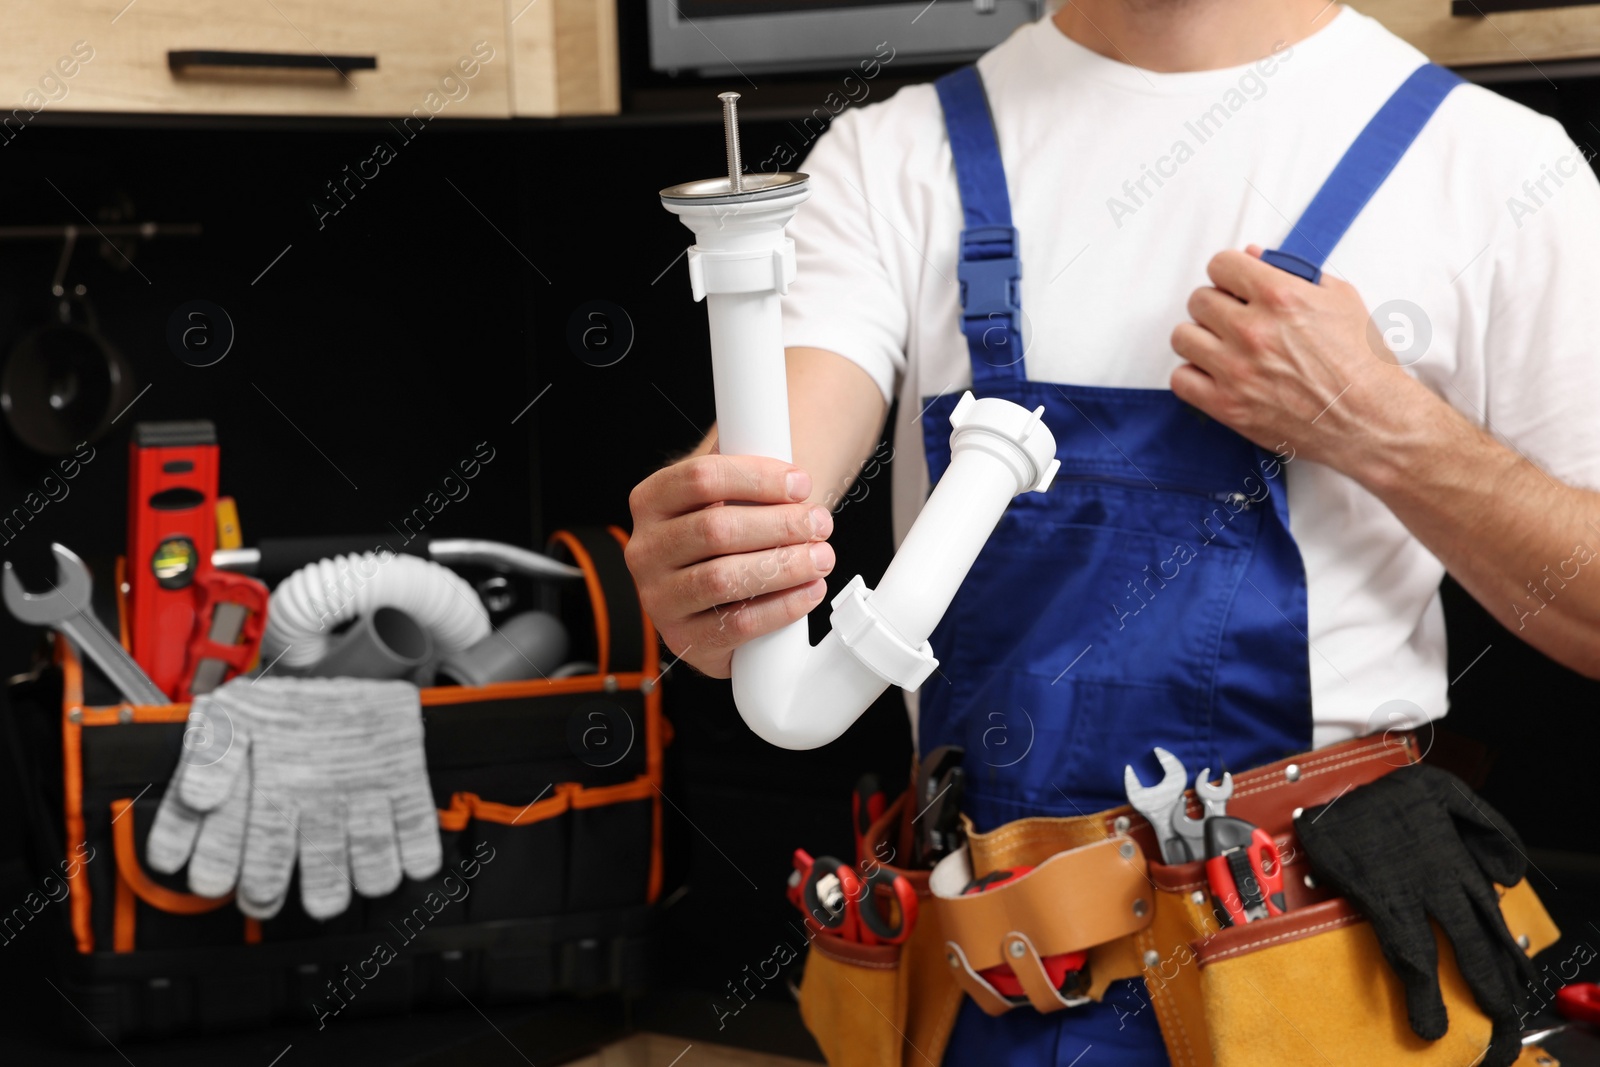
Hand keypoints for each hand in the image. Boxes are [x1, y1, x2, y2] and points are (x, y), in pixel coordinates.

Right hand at [625, 453, 835, 678]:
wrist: (714, 593)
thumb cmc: (727, 532)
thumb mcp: (727, 493)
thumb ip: (746, 468)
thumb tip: (783, 452)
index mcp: (650, 501)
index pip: (700, 478)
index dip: (757, 478)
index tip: (800, 483)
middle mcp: (644, 550)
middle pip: (715, 529)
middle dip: (779, 524)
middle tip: (820, 523)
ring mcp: (658, 599)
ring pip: (724, 579)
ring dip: (784, 565)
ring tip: (821, 557)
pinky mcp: (685, 639)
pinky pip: (737, 625)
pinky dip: (781, 607)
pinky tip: (809, 591)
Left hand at [1170, 246, 1437, 477]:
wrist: (1371, 420)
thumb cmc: (1362, 360)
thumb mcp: (1340, 299)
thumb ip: (1293, 272)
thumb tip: (1253, 255)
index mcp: (1280, 297)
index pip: (1220, 265)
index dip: (1228, 273)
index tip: (1236, 286)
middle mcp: (1253, 330)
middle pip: (1198, 300)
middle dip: (1216, 306)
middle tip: (1234, 320)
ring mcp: (1236, 370)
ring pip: (1183, 337)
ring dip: (1200, 338)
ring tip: (1223, 347)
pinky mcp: (1227, 406)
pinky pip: (1181, 380)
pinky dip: (1194, 376)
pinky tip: (1216, 375)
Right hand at [1296, 764, 1536, 1066]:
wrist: (1338, 782)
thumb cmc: (1388, 789)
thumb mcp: (1449, 792)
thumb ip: (1487, 827)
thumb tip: (1507, 875)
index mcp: (1458, 860)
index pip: (1492, 920)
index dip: (1507, 958)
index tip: (1517, 987)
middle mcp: (1441, 881)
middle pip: (1476, 946)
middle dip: (1491, 991)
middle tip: (1500, 1027)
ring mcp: (1411, 892)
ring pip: (1444, 955)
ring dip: (1451, 999)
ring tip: (1458, 1036)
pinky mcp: (1380, 897)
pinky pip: (1405, 949)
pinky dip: (1418, 985)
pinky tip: (1424, 1012)